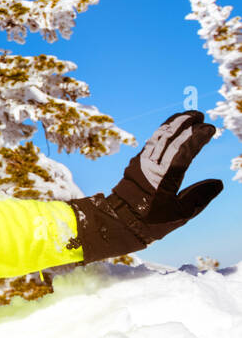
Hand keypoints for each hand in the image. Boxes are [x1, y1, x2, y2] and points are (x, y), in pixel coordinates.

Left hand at [67, 111, 222, 262]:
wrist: (118, 222)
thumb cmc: (152, 221)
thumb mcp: (181, 214)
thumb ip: (200, 196)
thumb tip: (218, 182)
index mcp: (164, 179)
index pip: (182, 151)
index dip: (197, 138)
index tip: (210, 128)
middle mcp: (150, 166)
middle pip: (169, 138)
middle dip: (185, 124)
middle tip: (200, 115)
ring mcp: (141, 162)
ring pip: (158, 137)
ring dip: (173, 123)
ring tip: (188, 115)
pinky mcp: (136, 162)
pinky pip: (151, 142)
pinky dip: (163, 131)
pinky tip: (171, 127)